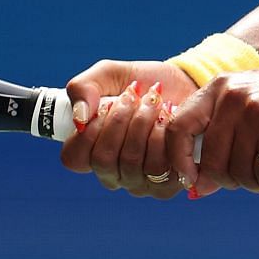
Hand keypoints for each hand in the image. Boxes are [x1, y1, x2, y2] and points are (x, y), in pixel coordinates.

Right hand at [60, 59, 198, 198]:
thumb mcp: (108, 74)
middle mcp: (112, 173)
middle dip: (119, 120)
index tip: (106, 103)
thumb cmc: (142, 83)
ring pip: (131, 162)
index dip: (88, 131)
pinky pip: (159, 167)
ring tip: (153, 102)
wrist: (184, 83)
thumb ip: (83, 88)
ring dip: (142, 123)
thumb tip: (79, 119)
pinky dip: (163, 135)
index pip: (74, 158)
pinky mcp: (167, 183)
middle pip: (103, 160)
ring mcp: (138, 182)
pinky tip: (168, 118)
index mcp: (91, 152)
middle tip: (133, 95)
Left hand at [166, 66, 258, 197]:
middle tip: (248, 182)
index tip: (192, 180)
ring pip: (238, 170)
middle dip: (227, 181)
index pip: (179, 127)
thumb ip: (220, 141)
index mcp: (219, 88)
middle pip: (211, 159)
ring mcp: (257, 108)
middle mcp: (233, 94)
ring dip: (253, 184)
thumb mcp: (248, 112)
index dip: (179, 160)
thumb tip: (196, 186)